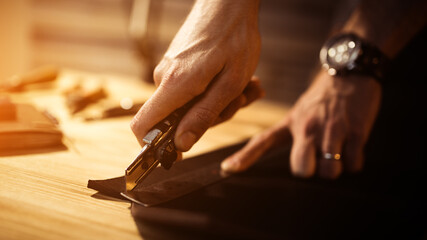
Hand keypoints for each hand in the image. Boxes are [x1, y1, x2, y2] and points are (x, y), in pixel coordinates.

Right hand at [131, 0, 261, 150]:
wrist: (229, 2)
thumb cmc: (235, 38)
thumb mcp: (229, 84)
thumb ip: (204, 116)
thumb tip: (181, 145)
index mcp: (174, 85)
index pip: (142, 126)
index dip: (153, 146)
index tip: (176, 153)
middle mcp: (165, 77)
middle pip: (176, 119)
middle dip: (210, 117)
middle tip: (239, 100)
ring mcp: (171, 69)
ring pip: (189, 104)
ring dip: (219, 101)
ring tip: (245, 85)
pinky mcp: (178, 64)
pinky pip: (193, 88)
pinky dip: (215, 89)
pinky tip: (237, 78)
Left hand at [221, 71, 381, 178]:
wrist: (349, 72)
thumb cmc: (321, 99)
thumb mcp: (296, 113)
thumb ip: (285, 135)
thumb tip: (276, 157)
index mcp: (290, 123)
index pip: (262, 142)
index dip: (244, 158)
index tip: (227, 169)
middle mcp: (307, 127)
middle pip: (300, 170)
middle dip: (309, 172)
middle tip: (316, 160)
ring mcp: (331, 129)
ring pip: (329, 170)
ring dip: (334, 169)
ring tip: (336, 153)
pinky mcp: (355, 130)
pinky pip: (354, 164)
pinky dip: (354, 163)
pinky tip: (352, 148)